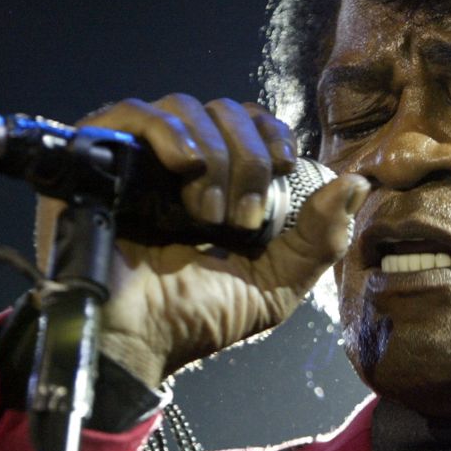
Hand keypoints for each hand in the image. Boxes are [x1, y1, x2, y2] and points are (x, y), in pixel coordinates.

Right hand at [33, 94, 367, 387]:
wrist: (138, 343)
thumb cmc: (200, 317)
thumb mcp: (278, 281)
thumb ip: (322, 236)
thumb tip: (357, 182)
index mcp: (218, 180)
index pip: (249, 121)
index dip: (271, 134)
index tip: (283, 167)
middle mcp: (176, 162)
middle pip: (223, 111)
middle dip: (247, 157)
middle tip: (243, 217)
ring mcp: (135, 157)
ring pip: (185, 108)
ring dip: (213, 154)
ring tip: (208, 213)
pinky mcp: (93, 157)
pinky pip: (131, 111)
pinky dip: (167, 130)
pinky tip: (184, 164)